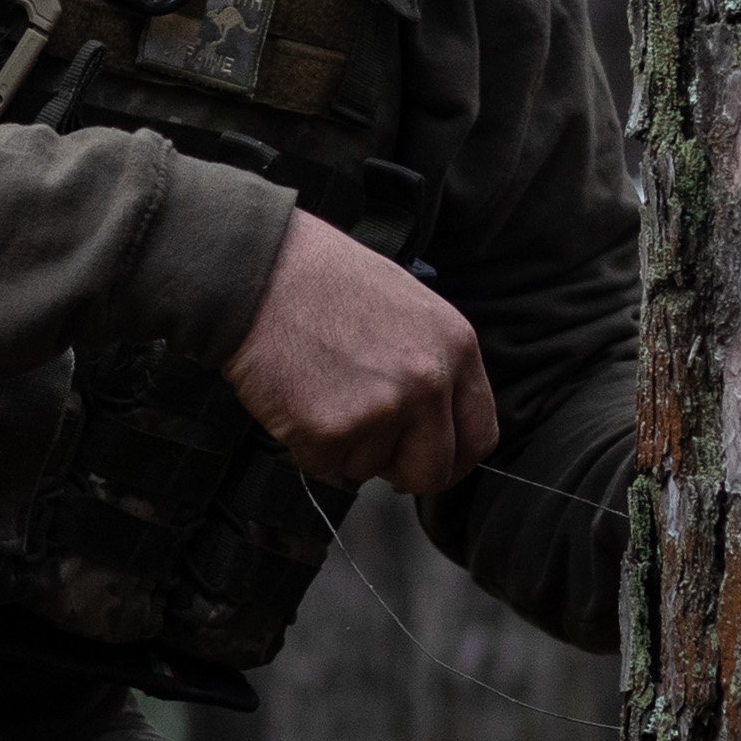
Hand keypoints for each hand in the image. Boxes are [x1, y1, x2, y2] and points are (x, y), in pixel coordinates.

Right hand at [223, 211, 497, 495]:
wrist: (260, 270)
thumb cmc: (326, 280)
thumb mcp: (410, 307)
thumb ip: (434, 365)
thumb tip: (437, 425)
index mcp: (456, 348)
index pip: (479, 436)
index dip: (453, 459)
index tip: (433, 463)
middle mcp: (429, 382)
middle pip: (432, 471)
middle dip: (400, 470)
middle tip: (368, 443)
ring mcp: (382, 408)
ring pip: (369, 468)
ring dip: (343, 445)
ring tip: (321, 388)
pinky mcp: (331, 430)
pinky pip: (323, 465)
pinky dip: (305, 443)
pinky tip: (297, 396)